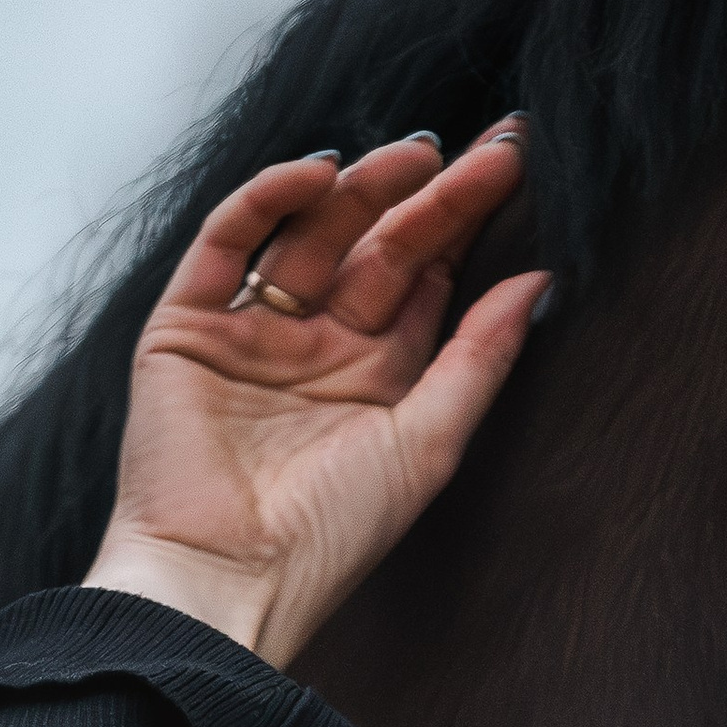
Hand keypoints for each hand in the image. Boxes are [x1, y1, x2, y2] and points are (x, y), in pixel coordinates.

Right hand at [82, 125, 548, 667]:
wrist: (224, 579)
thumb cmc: (329, 535)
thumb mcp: (427, 442)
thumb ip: (479, 358)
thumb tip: (540, 279)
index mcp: (377, 378)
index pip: (427, 278)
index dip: (468, 223)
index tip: (515, 166)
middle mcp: (317, 347)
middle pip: (378, 245)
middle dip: (431, 195)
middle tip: (488, 147)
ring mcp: (252, 331)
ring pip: (311, 232)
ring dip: (361, 187)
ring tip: (417, 155)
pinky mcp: (187, 324)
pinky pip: (227, 242)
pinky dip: (268, 199)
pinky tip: (321, 172)